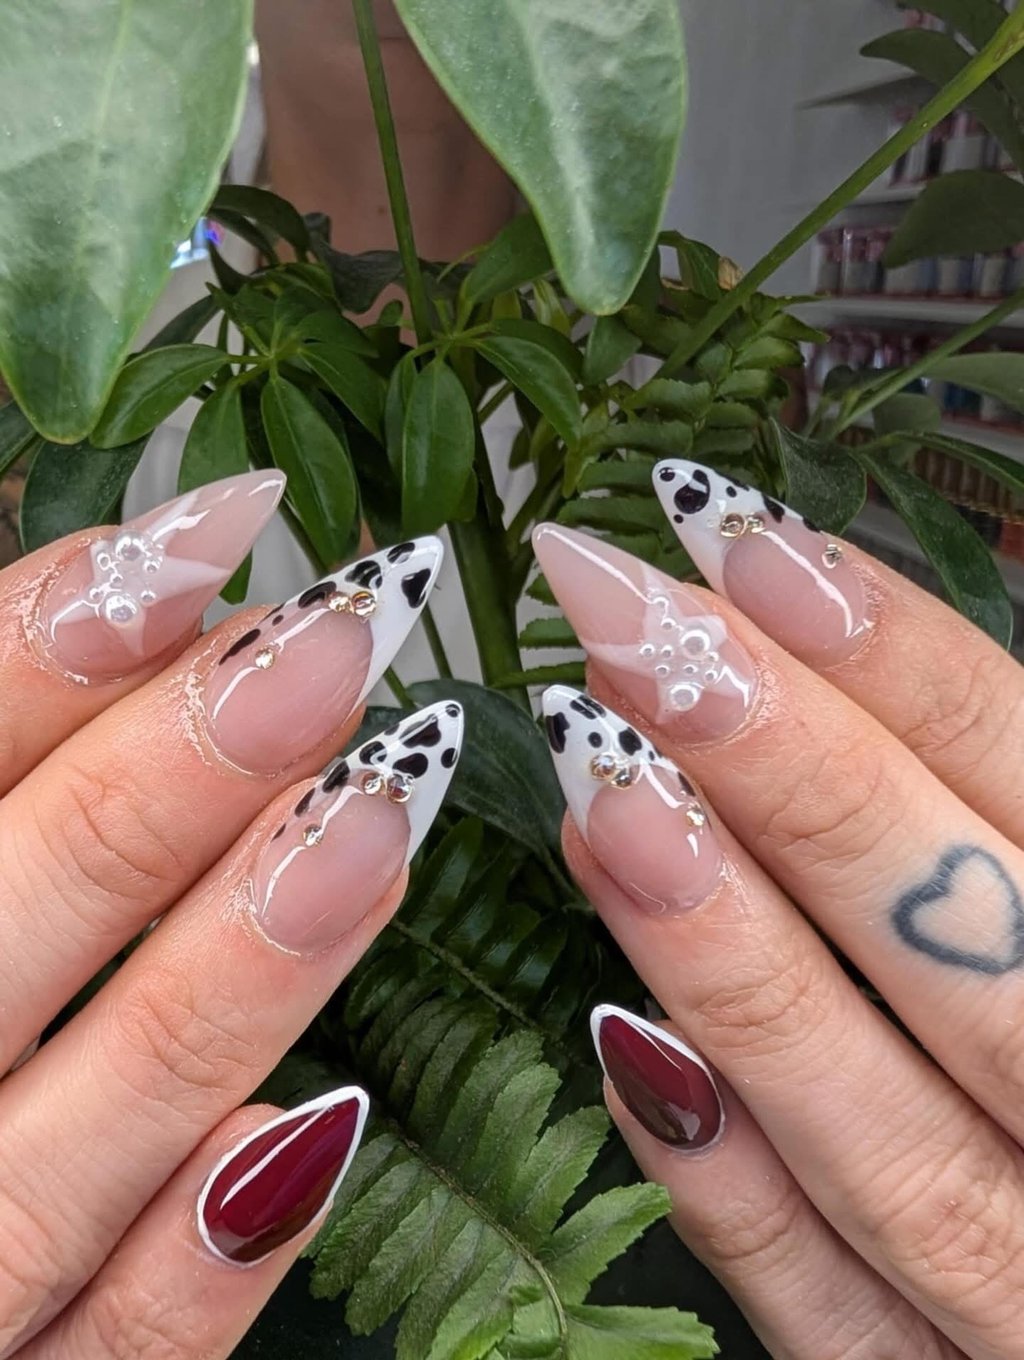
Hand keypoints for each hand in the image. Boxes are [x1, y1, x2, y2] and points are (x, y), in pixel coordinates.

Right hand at [0, 471, 456, 1357]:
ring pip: (66, 1144)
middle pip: (0, 924)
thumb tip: (109, 586)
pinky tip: (316, 1126)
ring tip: (377, 814)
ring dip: (224, 974)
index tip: (217, 528)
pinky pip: (110, 1359)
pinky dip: (199, 1265)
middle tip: (331, 645)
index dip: (48, 639)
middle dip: (165, 776)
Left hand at [535, 459, 1023, 1359]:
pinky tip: (616, 1044)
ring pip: (879, 1133)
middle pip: (960, 946)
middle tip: (628, 626)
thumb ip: (1011, 788)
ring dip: (730, 958)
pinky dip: (728, 1188)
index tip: (740, 542)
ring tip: (596, 790)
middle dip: (789, 772)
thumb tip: (854, 634)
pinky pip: (828, 1316)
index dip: (898, 657)